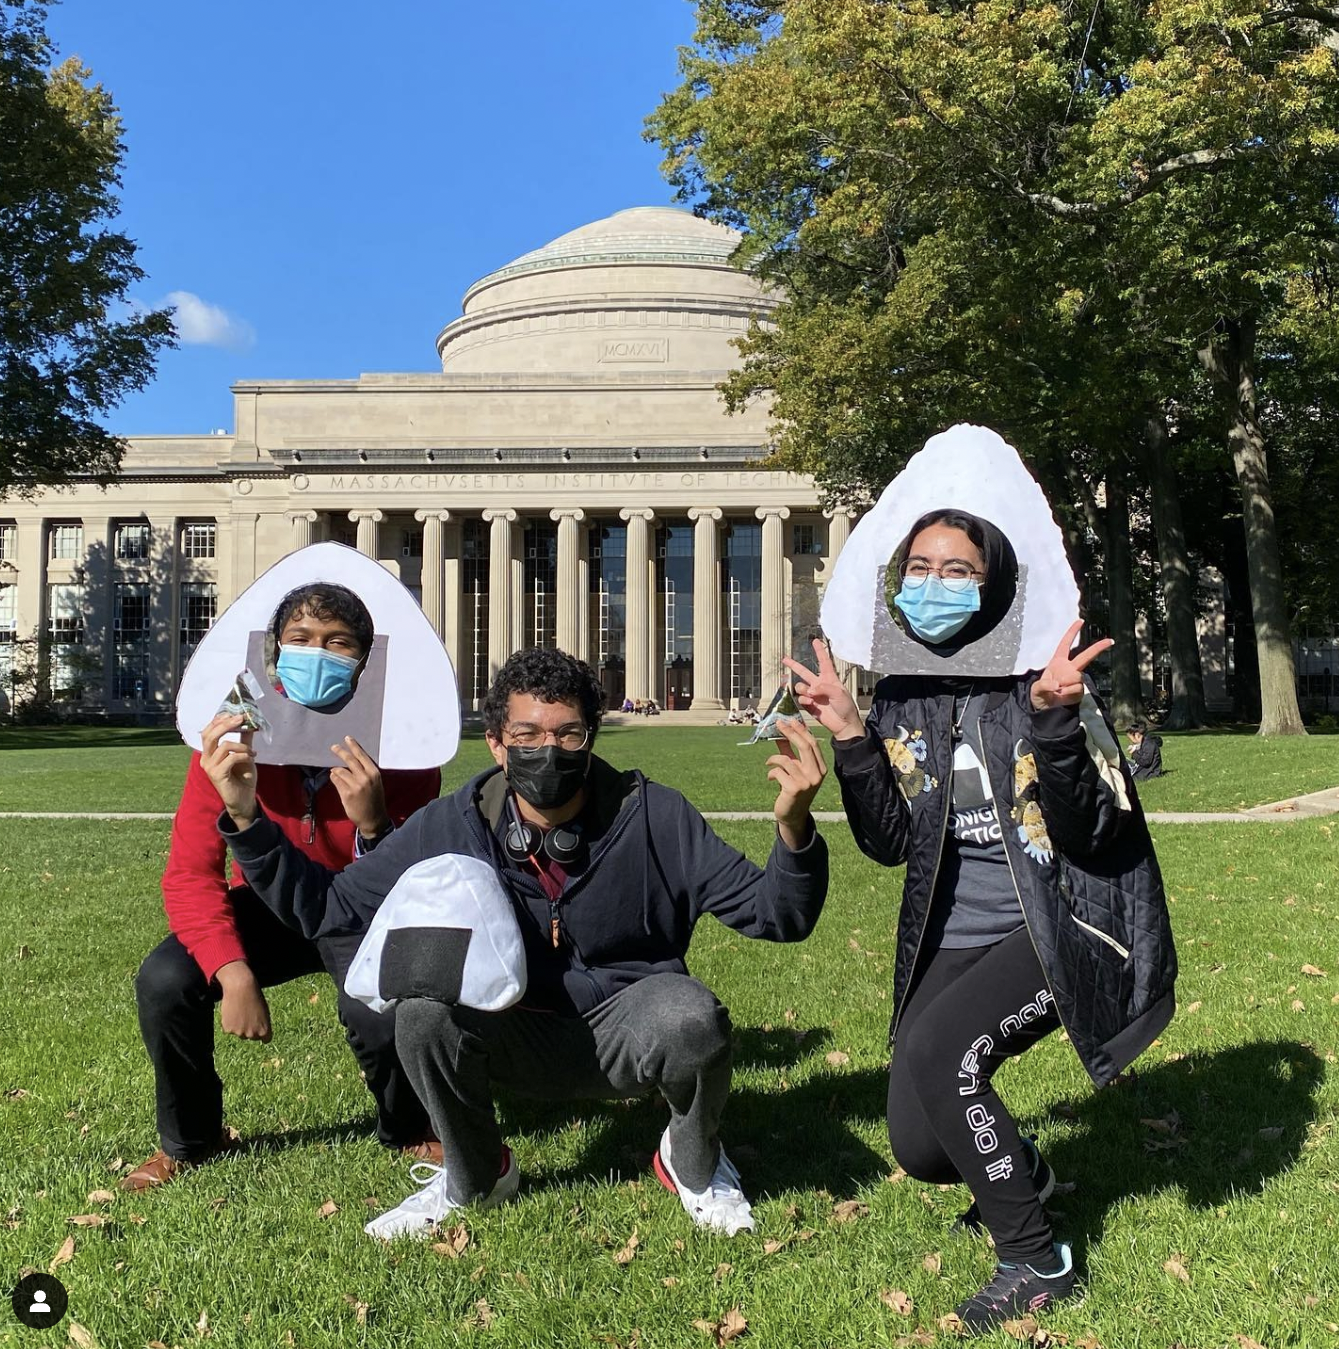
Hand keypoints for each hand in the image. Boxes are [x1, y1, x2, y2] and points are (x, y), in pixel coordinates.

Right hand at [201, 712, 258, 825]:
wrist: (244, 799)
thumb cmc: (242, 778)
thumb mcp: (244, 754)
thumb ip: (244, 739)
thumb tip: (249, 722)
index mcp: (209, 753)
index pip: (207, 731)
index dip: (218, 720)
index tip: (234, 713)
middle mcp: (205, 759)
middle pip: (210, 734)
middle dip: (226, 724)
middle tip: (242, 718)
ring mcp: (209, 767)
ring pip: (224, 745)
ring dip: (242, 746)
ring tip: (252, 753)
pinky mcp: (217, 775)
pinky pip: (231, 758)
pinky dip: (243, 755)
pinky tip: (250, 759)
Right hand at [216, 961, 271, 1041]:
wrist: (241, 988)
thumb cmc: (255, 997)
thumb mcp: (264, 1011)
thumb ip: (261, 1024)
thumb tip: (258, 1033)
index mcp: (265, 1030)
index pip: (265, 1039)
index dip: (262, 1032)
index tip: (259, 1027)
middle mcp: (253, 1034)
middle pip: (251, 1036)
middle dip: (249, 1029)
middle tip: (247, 1015)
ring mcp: (240, 1033)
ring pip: (239, 1033)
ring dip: (239, 1026)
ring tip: (239, 1011)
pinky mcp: (228, 1030)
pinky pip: (229, 1029)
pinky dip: (229, 1023)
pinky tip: (232, 1012)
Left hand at [330, 736, 389, 838]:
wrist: (373, 819)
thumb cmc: (374, 800)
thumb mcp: (376, 783)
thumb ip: (365, 772)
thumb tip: (350, 762)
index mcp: (374, 773)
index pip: (362, 756)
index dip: (354, 746)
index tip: (347, 738)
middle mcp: (365, 778)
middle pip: (350, 760)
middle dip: (340, 752)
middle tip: (333, 747)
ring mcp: (355, 786)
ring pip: (340, 771)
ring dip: (335, 770)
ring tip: (335, 771)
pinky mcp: (347, 794)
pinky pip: (336, 781)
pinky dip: (334, 778)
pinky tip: (334, 778)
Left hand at [766, 717, 827, 848]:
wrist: (792, 815)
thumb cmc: (793, 790)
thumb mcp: (794, 770)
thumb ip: (789, 753)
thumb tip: (780, 734)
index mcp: (820, 768)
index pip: (812, 744)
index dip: (801, 731)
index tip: (790, 720)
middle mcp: (816, 775)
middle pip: (804, 746)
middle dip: (790, 733)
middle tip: (778, 724)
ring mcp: (806, 782)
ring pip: (787, 759)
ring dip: (774, 759)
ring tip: (769, 763)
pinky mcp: (794, 789)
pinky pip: (778, 772)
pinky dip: (771, 773)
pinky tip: (771, 778)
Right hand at [783, 638, 863, 741]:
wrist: (843, 724)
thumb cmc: (846, 707)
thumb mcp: (839, 693)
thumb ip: (824, 688)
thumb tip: (810, 690)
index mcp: (830, 679)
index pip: (824, 661)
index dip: (819, 651)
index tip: (815, 641)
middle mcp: (820, 685)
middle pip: (804, 672)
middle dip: (793, 665)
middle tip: (784, 658)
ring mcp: (813, 695)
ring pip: (800, 686)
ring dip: (803, 689)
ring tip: (811, 694)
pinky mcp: (809, 705)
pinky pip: (801, 699)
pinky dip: (804, 700)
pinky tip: (811, 703)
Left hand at [1031, 621, 1113, 710]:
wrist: (1046, 710)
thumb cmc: (1039, 696)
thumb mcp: (1035, 689)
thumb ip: (1043, 685)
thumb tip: (1057, 684)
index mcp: (1057, 662)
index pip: (1065, 644)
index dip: (1072, 632)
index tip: (1081, 621)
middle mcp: (1069, 668)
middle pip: (1086, 656)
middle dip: (1098, 648)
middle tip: (1110, 641)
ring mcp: (1076, 679)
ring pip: (1077, 677)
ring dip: (1065, 685)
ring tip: (1057, 691)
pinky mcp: (1080, 690)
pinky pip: (1078, 689)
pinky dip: (1068, 694)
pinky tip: (1063, 697)